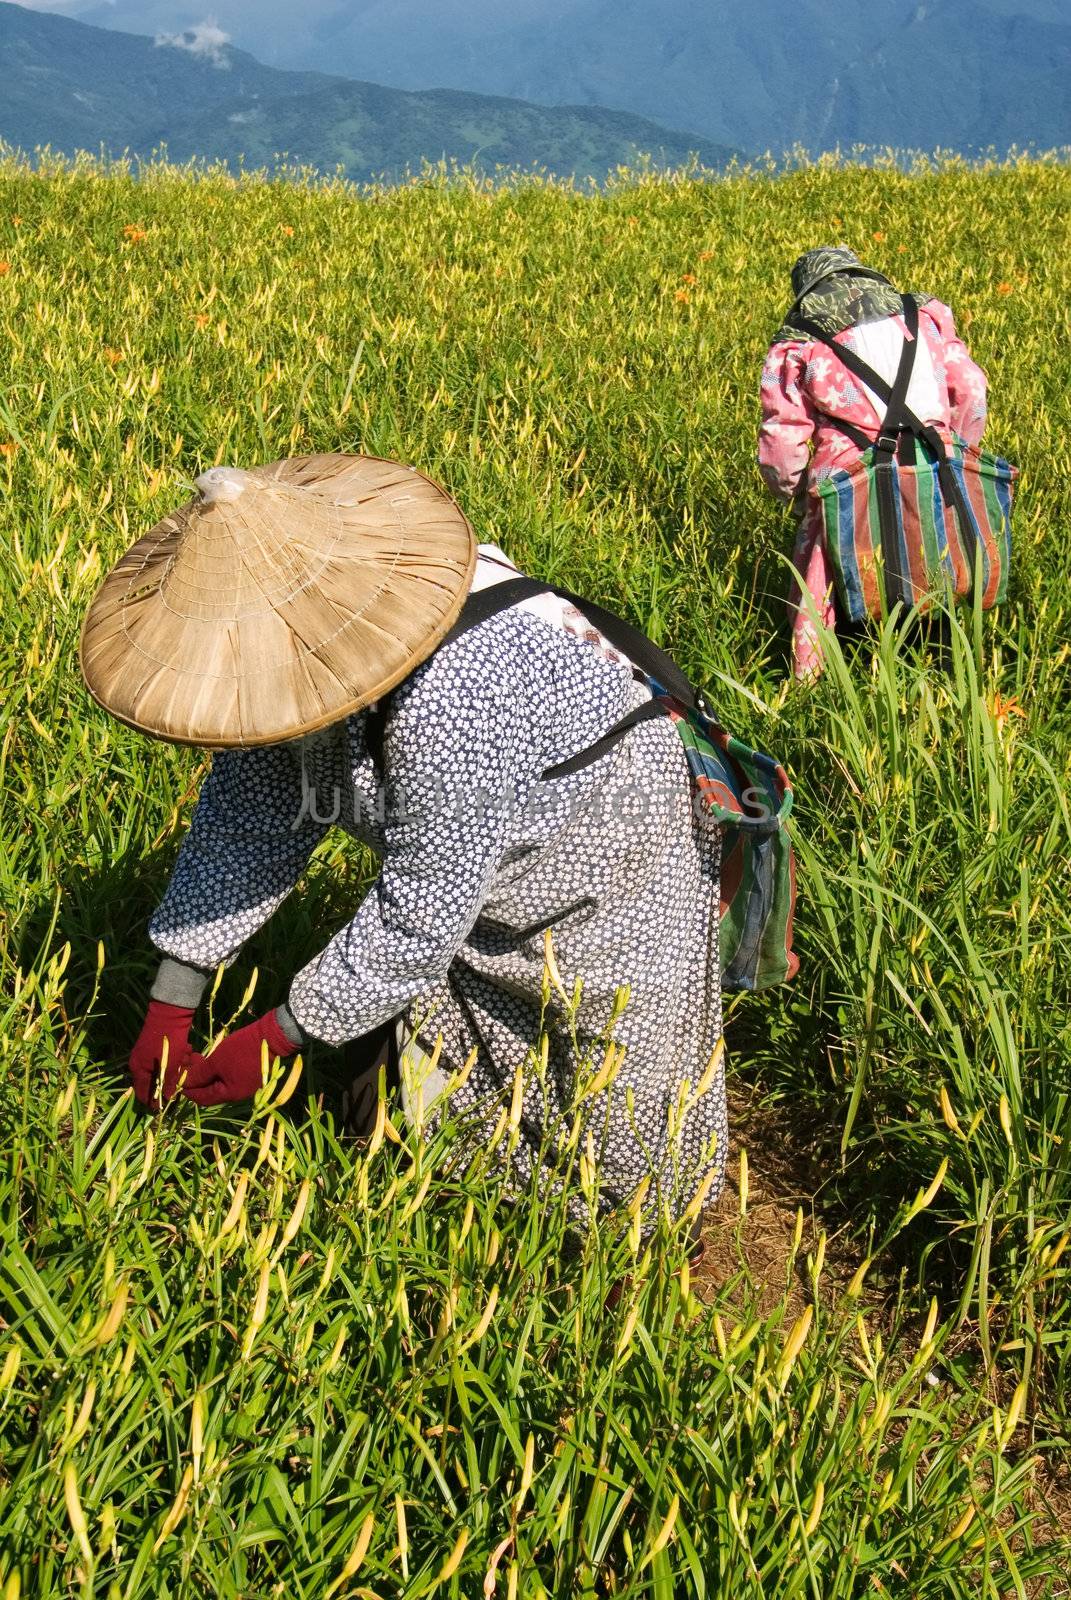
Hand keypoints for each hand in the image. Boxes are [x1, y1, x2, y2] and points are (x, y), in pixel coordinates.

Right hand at [129, 1000, 202, 1106]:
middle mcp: (139, 1063)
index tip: (169, 1105)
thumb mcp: (171, 1066)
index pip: (142, 1095)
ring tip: (187, 1058)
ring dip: (177, 1067)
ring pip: (164, 1069)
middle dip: (171, 1080)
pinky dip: (177, 1057)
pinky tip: (187, 1049)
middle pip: (155, 1081)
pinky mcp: (156, 1045)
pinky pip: (167, 1058)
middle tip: (184, 1074)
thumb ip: (168, 1085)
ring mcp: (147, 1053)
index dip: (155, 1102)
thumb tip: (167, 1100)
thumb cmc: (169, 1041)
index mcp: (138, 1070)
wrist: (171, 1012)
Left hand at [182, 1009, 297, 1106]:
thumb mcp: (216, 1060)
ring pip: (218, 1081)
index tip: (176, 1078)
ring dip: (204, 1071)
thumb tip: (182, 1082)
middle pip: (209, 1090)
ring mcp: (245, 1083)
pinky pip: (227, 1075)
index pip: (202, 1098)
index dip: (187, 1089)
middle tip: (184, 1062)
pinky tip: (209, 1057)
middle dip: (194, 1077)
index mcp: (230, 1094)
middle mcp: (238, 1093)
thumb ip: (198, 1074)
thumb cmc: (243, 1049)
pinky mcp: (249, 1072)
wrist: (273, 1035)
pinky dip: (215, 1068)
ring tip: (194, 1055)